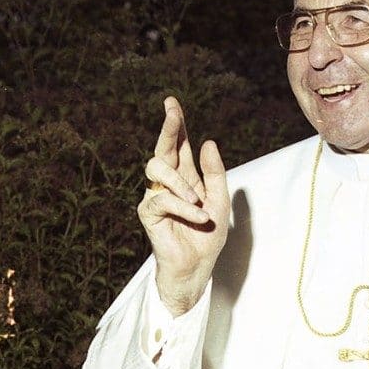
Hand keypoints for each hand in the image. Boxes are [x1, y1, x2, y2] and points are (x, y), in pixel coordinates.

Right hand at [138, 97, 229, 315]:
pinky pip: (163, 199)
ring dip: (181, 183)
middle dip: (168, 128)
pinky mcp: (149, 213)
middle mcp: (168, 182)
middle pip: (163, 147)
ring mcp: (156, 195)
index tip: (171, 103)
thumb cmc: (208, 235)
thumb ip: (215, 173)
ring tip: (198, 202)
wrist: (198, 266)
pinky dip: (184, 207)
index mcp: (186, 176)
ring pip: (159, 168)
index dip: (176, 124)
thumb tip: (207, 141)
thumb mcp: (220, 201)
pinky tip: (197, 216)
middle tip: (172, 111)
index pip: (179, 145)